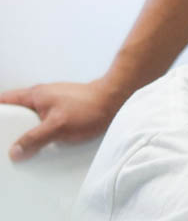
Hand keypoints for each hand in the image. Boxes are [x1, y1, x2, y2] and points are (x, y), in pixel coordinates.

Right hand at [0, 78, 122, 160]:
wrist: (117, 100)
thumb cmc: (89, 107)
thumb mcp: (57, 126)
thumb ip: (34, 139)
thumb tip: (15, 151)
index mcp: (35, 95)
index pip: (5, 100)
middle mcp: (43, 96)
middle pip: (17, 111)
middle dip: (10, 126)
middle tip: (5, 144)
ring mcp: (55, 102)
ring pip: (33, 117)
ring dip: (27, 130)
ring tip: (24, 148)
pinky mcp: (66, 109)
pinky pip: (46, 121)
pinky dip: (42, 131)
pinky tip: (45, 144)